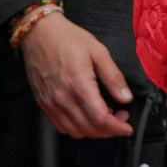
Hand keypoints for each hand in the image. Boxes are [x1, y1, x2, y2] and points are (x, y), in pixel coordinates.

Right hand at [20, 10, 133, 138]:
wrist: (39, 34)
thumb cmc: (69, 39)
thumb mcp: (98, 52)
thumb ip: (113, 76)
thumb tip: (126, 98)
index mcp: (79, 85)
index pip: (99, 118)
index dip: (116, 127)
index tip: (127, 128)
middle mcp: (62, 99)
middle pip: (88, 128)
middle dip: (108, 130)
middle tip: (121, 119)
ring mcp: (50, 104)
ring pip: (74, 131)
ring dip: (93, 131)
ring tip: (106, 117)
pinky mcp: (43, 104)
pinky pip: (60, 126)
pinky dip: (76, 128)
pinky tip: (86, 118)